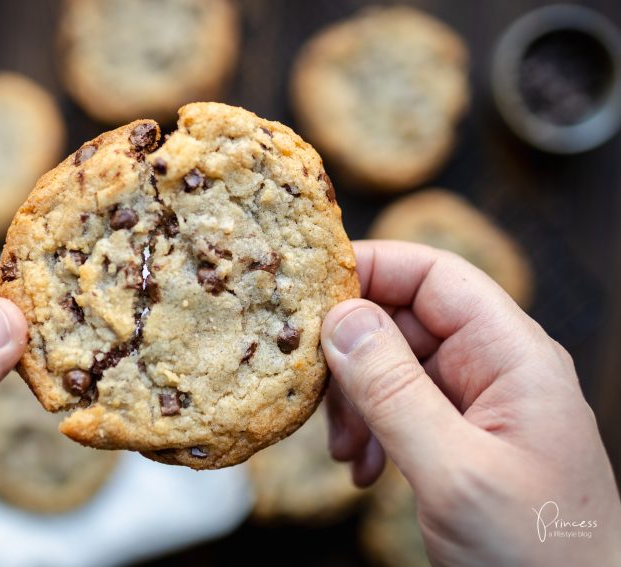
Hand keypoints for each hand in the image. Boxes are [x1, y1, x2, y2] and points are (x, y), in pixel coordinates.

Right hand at [320, 241, 620, 565]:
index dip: (371, 270)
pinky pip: (402, 408)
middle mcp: (496, 368)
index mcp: (512, 355)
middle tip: (314, 394)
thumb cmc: (538, 555)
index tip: (309, 293)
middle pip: (405, 320)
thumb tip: (342, 320)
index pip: (434, 276)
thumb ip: (395, 391)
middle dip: (352, 354)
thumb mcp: (456, 472)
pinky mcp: (462, 437)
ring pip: (395, 366)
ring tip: (343, 450)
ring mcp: (479, 403)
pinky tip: (363, 469)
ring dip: (357, 400)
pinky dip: (371, 430)